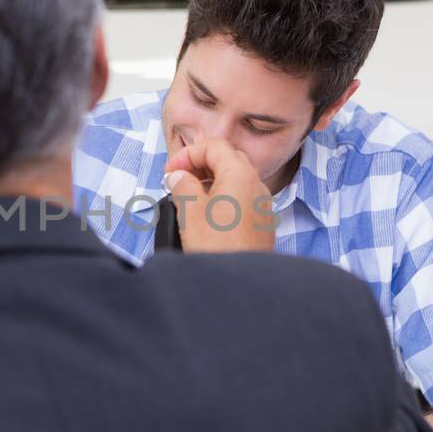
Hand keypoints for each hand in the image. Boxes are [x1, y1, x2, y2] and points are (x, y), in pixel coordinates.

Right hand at [162, 138, 276, 253]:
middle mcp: (256, 185)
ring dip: (211, 181)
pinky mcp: (261, 223)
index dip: (188, 154)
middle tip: (180, 180)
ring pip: (236, 179)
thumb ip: (182, 185)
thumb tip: (179, 177)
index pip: (214, 146)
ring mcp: (262, 204)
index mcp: (240, 174)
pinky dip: (222, 198)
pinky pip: (242, 199)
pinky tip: (207, 216)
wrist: (240, 284)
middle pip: (227, 159)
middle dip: (201, 165)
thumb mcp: (189, 211)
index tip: (171, 172)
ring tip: (190, 199)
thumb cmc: (217, 247)